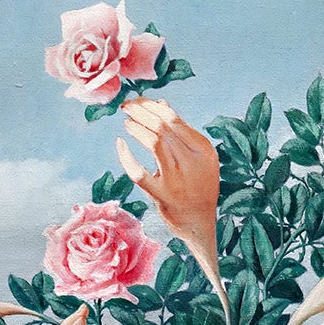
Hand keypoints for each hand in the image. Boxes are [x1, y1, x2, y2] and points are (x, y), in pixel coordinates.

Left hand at [114, 98, 228, 317]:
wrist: (199, 222)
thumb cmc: (196, 184)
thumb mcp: (197, 156)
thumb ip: (180, 131)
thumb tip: (160, 103)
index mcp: (203, 149)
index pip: (173, 119)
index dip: (151, 106)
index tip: (138, 102)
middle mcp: (192, 162)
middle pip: (162, 127)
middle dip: (140, 112)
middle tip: (126, 107)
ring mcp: (177, 180)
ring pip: (153, 143)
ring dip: (136, 128)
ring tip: (126, 122)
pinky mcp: (162, 196)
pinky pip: (138, 172)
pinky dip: (126, 156)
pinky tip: (120, 144)